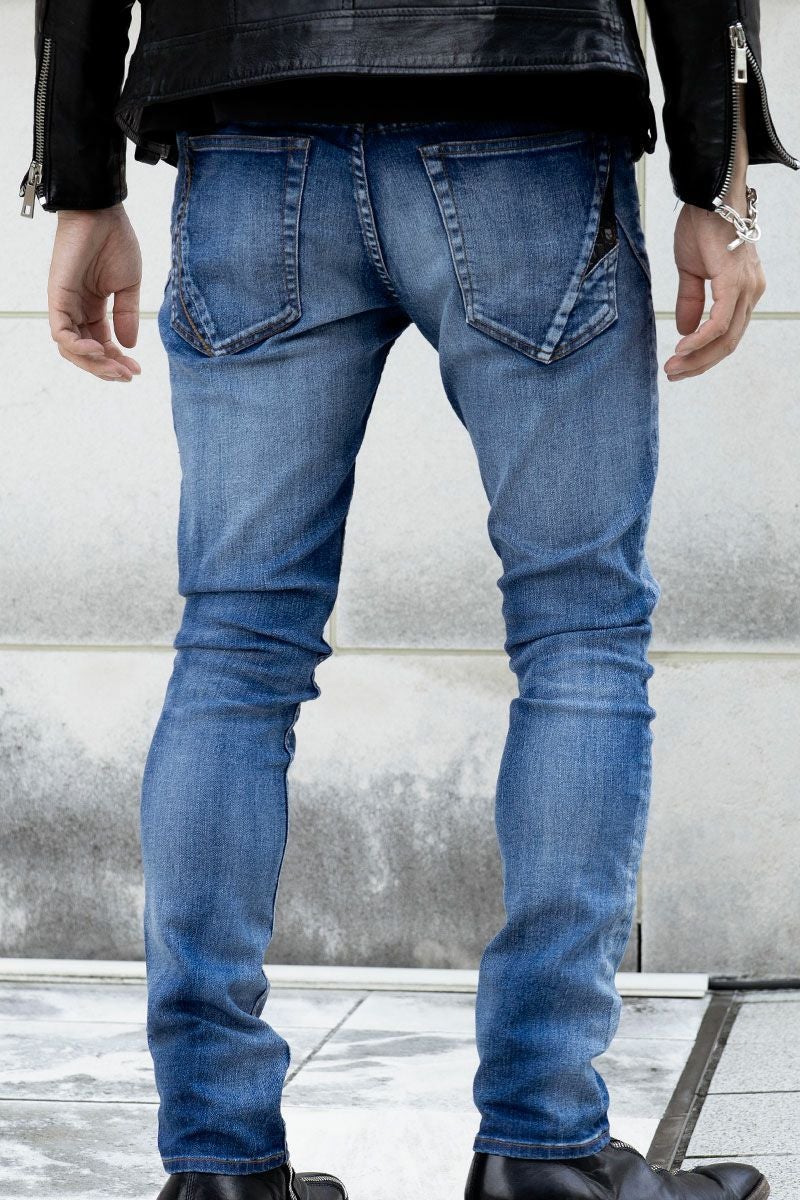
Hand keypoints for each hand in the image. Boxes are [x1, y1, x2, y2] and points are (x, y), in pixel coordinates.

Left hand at [48, 204, 141, 381]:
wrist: (102, 212)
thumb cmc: (115, 241)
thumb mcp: (128, 286)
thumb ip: (127, 316)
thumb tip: (129, 346)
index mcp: (93, 307)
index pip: (102, 344)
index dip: (117, 361)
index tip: (137, 369)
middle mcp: (76, 309)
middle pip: (86, 352)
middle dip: (107, 368)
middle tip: (127, 376)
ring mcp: (65, 305)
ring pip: (71, 349)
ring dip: (94, 364)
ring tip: (115, 369)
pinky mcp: (57, 297)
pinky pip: (61, 333)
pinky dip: (77, 347)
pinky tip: (100, 351)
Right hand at [664, 183, 765, 382]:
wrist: (709, 195)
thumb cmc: (703, 224)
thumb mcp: (691, 271)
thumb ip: (691, 301)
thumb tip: (686, 331)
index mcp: (743, 290)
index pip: (727, 334)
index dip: (703, 356)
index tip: (678, 366)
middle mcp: (752, 292)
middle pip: (728, 343)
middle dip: (699, 364)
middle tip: (673, 373)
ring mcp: (747, 289)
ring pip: (726, 338)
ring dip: (698, 358)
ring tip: (673, 366)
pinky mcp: (735, 283)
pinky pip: (720, 323)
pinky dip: (701, 339)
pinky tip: (683, 347)